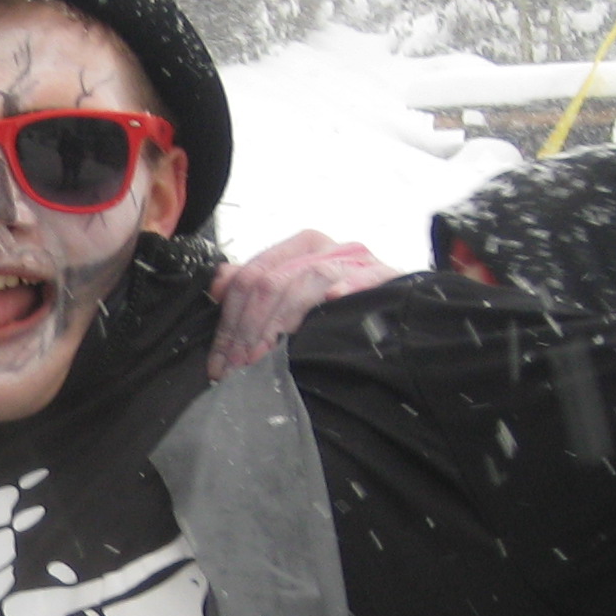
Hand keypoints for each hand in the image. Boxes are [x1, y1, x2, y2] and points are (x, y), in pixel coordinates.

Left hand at [206, 230, 399, 379]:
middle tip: (238, 368)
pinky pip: (360, 277)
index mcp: (299, 248)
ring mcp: (354, 259)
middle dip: (248, 330)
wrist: (399, 306)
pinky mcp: (384, 273)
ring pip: (304, 282)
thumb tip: (216, 281)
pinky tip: (330, 302)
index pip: (250, 277)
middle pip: (271, 283)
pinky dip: (345, 287)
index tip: (220, 361)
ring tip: (264, 356)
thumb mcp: (294, 291)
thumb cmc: (341, 302)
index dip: (229, 321)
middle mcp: (325, 247)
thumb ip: (255, 285)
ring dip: (279, 324)